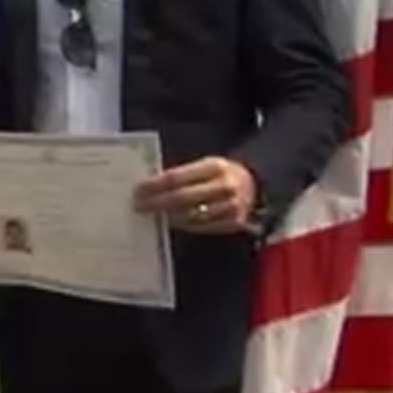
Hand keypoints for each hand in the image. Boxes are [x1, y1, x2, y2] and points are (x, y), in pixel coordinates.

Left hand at [133, 156, 259, 234]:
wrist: (253, 184)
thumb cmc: (220, 173)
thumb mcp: (205, 165)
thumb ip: (181, 174)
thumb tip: (150, 186)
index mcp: (215, 166)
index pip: (177, 177)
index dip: (155, 185)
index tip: (138, 190)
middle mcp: (224, 187)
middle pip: (182, 198)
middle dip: (157, 203)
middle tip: (139, 206)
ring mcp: (230, 208)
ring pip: (190, 216)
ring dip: (167, 216)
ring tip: (151, 214)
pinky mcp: (232, 224)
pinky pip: (200, 227)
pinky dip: (182, 225)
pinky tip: (170, 222)